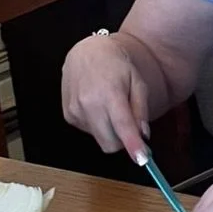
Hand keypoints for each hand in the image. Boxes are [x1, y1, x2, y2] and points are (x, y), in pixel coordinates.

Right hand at [61, 36, 150, 160]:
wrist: (87, 52)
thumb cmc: (115, 65)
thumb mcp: (137, 82)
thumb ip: (141, 109)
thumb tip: (143, 134)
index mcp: (109, 94)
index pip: (122, 127)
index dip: (133, 146)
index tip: (141, 159)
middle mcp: (88, 104)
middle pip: (110, 143)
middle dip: (123, 141)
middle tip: (131, 127)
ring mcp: (75, 111)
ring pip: (100, 139)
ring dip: (110, 131)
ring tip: (110, 107)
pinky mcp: (68, 115)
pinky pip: (89, 131)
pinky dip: (98, 125)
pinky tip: (98, 106)